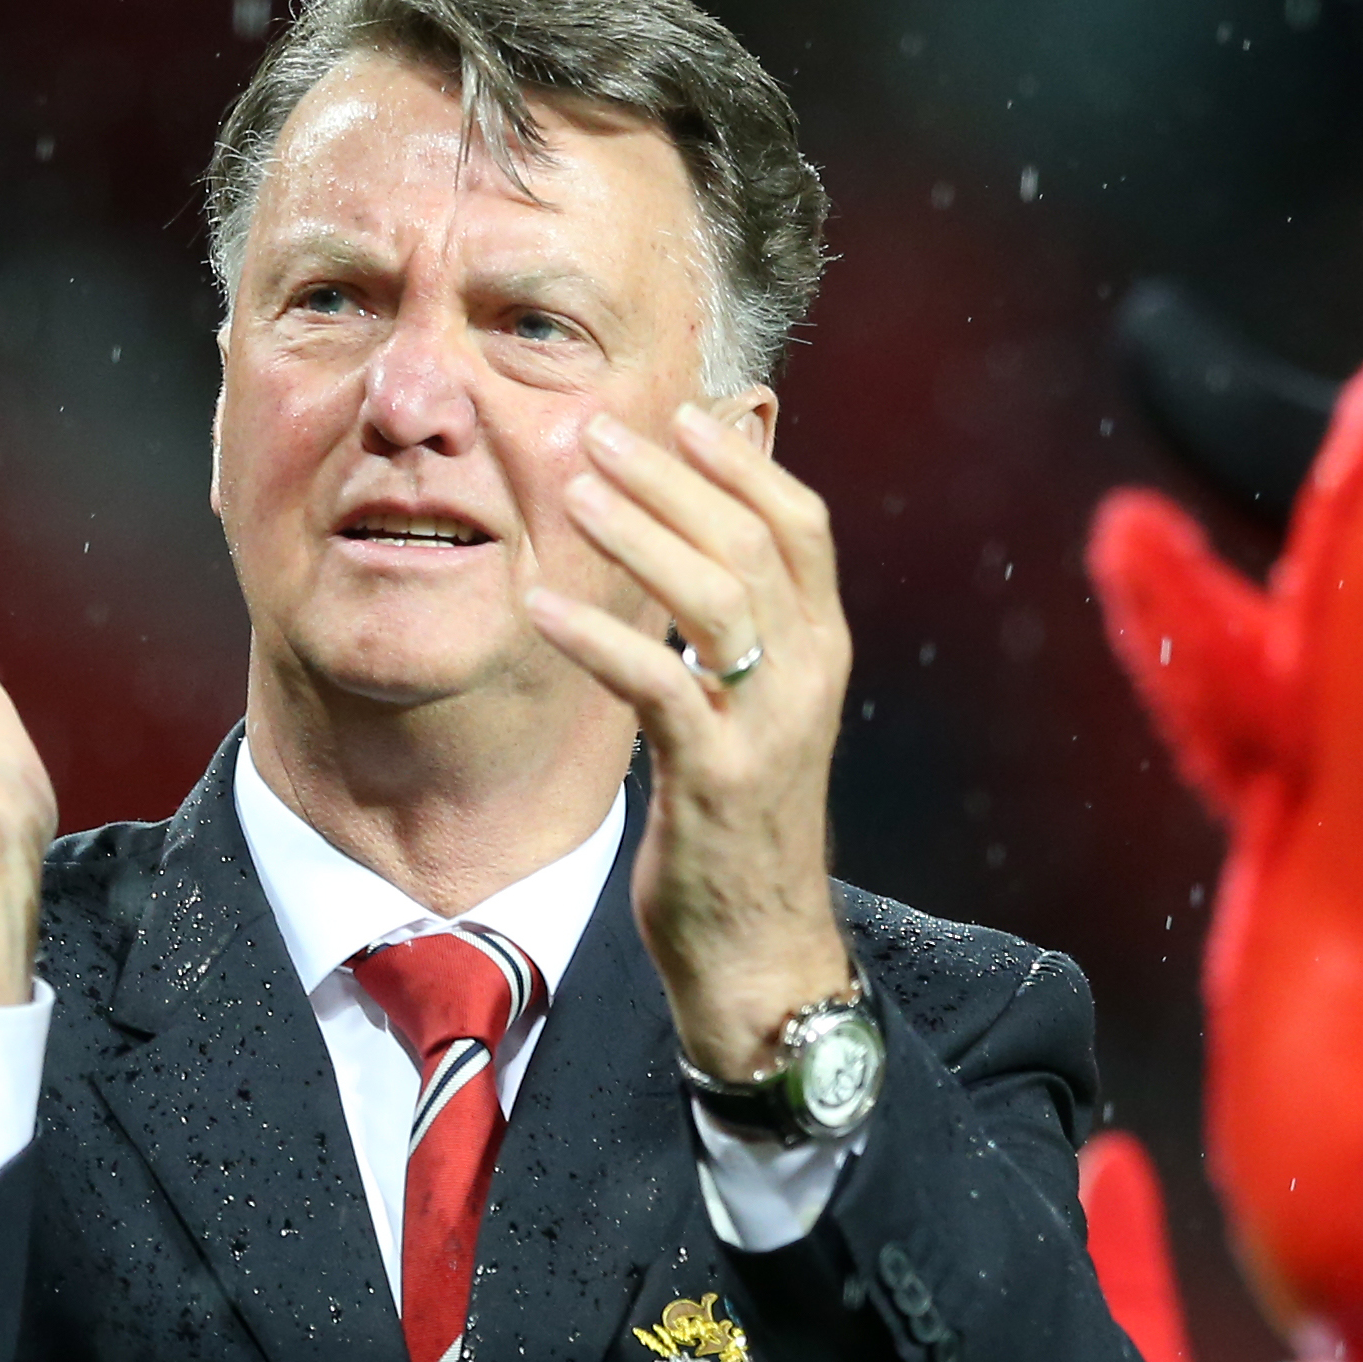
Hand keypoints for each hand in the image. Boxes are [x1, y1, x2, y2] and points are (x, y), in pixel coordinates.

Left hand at [520, 405, 859, 1079]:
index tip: (676, 411)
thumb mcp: (754, 713)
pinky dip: (597, 636)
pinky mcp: (715, 778)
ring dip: (639, 532)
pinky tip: (539, 604)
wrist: (761, 950)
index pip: (801, 522)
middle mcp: (810, 675)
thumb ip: (737, 631)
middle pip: (752, 540)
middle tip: (596, 428)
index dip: (741, 460)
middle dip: (673, 475)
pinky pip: (656, 684)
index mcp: (823, 650)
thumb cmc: (740, 824)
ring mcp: (768, 726)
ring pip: (717, 595)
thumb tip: (692, 541)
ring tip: (573, 489)